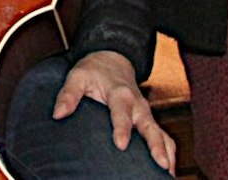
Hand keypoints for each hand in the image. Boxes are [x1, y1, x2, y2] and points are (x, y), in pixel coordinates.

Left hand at [52, 50, 176, 173]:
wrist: (112, 58)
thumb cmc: (94, 70)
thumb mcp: (77, 76)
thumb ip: (68, 94)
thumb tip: (58, 113)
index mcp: (119, 93)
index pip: (122, 112)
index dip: (122, 128)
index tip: (121, 144)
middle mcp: (137, 104)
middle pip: (150, 126)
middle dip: (156, 145)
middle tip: (160, 164)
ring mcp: (146, 112)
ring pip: (161, 132)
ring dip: (167, 151)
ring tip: (168, 173)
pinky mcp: (149, 119)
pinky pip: (163, 135)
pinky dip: (168, 150)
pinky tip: (167, 168)